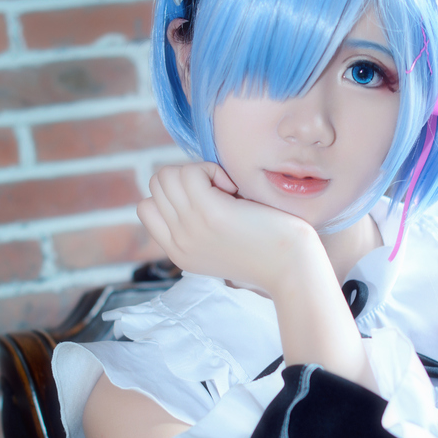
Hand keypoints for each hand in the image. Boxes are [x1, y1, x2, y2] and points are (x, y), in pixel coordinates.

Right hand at [138, 162, 318, 293]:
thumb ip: (198, 226)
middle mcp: (178, 243)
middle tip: (220, 193)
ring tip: (226, 190)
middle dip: (187, 179)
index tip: (206, 202)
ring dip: (198, 172)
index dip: (174, 194)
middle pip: (157, 186)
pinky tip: (233, 188)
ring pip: (167, 175)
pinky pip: (189, 172)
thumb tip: (187, 185)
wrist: (290, 267)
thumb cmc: (266, 250)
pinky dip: (211, 170)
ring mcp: (190, 229)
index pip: (147, 209)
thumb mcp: (220, 244)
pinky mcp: (209, 214)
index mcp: (178, 253)